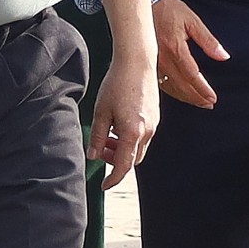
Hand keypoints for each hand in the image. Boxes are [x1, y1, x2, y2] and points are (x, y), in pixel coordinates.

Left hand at [88, 51, 160, 185]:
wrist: (137, 61)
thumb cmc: (117, 83)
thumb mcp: (101, 111)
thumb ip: (97, 136)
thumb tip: (92, 156)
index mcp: (132, 132)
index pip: (123, 166)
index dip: (113, 178)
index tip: (104, 185)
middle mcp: (147, 131)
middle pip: (132, 159)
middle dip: (116, 160)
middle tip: (100, 149)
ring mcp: (154, 123)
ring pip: (138, 148)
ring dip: (123, 148)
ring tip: (107, 135)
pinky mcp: (156, 116)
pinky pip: (144, 136)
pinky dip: (130, 138)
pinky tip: (118, 124)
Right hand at [151, 0, 227, 109]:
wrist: (146, 4)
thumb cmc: (168, 9)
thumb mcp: (193, 21)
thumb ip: (208, 40)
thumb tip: (222, 56)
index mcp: (175, 47)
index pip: (192, 75)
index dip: (203, 89)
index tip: (212, 97)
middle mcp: (163, 58)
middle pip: (181, 85)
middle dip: (197, 97)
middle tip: (208, 104)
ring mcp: (153, 62)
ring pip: (170, 87)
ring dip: (185, 97)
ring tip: (198, 102)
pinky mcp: (148, 63)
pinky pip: (160, 82)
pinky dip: (172, 91)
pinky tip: (180, 94)